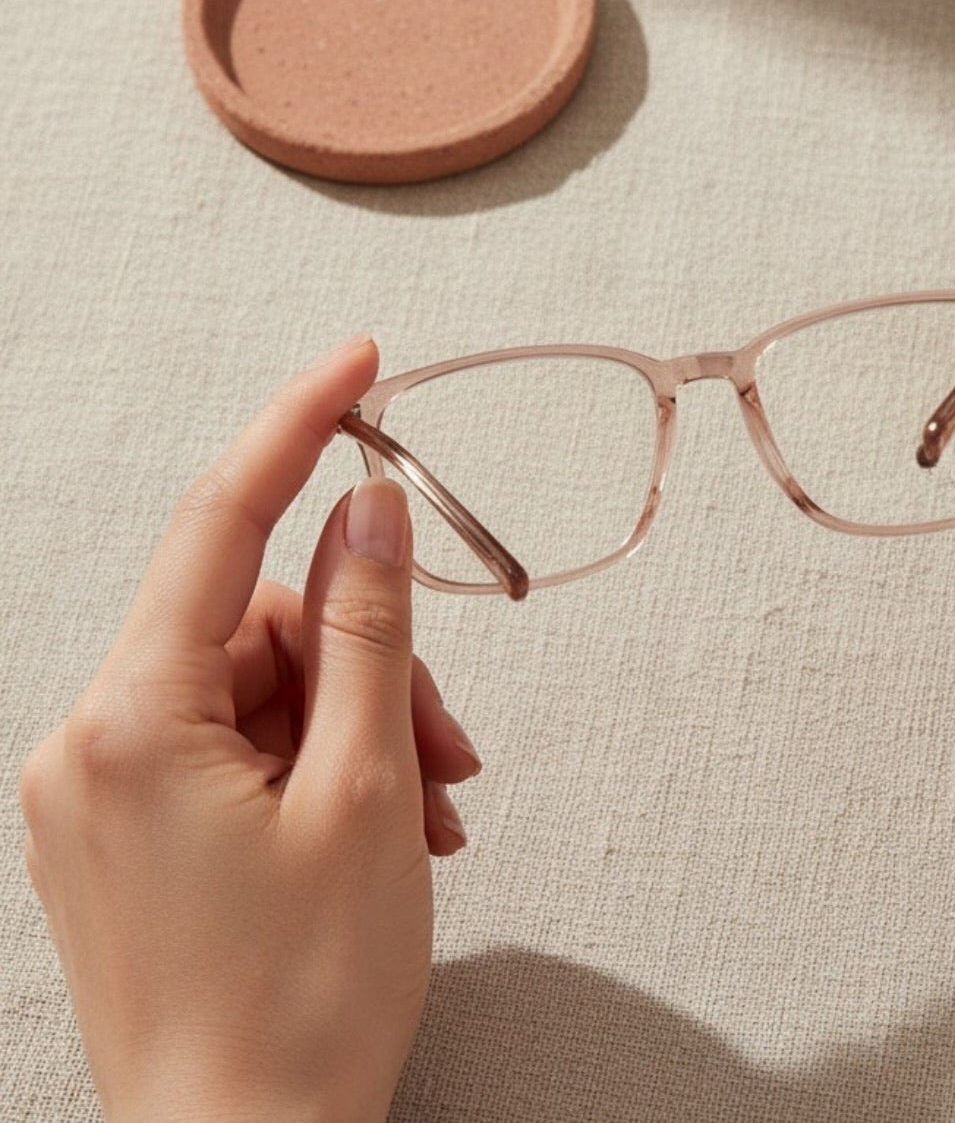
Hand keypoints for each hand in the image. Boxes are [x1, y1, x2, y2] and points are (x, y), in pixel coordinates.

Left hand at [19, 336, 482, 1122]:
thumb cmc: (299, 1005)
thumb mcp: (366, 791)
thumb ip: (370, 630)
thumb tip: (372, 510)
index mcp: (131, 721)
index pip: (219, 522)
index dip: (297, 426)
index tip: (356, 362)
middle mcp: (91, 741)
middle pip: (261, 624)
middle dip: (373, 662)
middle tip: (449, 748)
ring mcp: (102, 789)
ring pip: (262, 686)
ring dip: (362, 727)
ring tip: (428, 809)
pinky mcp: (127, 827)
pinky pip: (237, 742)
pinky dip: (319, 764)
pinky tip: (382, 826)